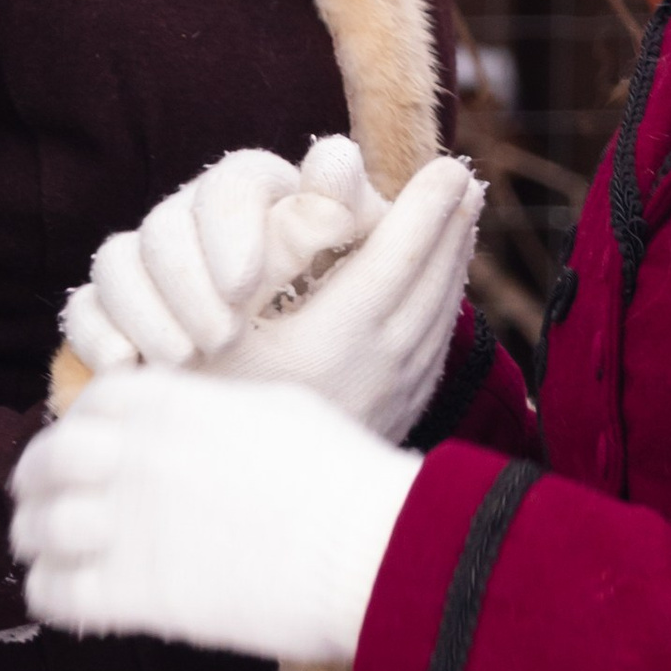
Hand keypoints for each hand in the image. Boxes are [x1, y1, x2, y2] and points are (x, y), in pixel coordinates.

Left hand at [10, 369, 418, 663]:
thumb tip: (198, 424)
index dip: (79, 429)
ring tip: (50, 556)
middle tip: (44, 505)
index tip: (85, 453)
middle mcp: (135, 455)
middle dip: (37, 483)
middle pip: (46, 460)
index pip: (88, 404)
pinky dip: (52, 596)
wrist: (368, 549)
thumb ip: (215, 410)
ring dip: (38, 541)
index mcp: (169, 403)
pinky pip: (56, 595)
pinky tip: (71, 600)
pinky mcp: (134, 594)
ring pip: (38, 528)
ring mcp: (128, 524)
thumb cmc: (342, 477)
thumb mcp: (276, 409)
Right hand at [62, 138, 384, 379]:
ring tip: (185, 359)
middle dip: (187, 282)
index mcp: (261, 195)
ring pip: (117, 259)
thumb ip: (343, 208)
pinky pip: (84, 308)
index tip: (244, 287)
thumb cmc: (340, 310)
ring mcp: (151, 265)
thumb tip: (333, 157)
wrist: (306, 390)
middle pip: (165, 223)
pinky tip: (127, 367)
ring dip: (145, 310)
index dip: (229, 225)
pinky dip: (99, 335)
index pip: (232, 180)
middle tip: (224, 339)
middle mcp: (197, 220)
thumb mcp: (355, 264)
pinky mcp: (117, 311)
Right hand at [209, 156, 484, 439]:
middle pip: (430, 286)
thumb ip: (276, 247)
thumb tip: (331, 176)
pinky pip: (433, 351)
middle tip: (466, 180)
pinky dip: (443, 308)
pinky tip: (443, 286)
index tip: (447, 169)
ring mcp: (390, 400)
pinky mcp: (392, 421)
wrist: (232, 502)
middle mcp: (374, 372)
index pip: (396, 261)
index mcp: (334, 342)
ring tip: (465, 218)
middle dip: (450, 228)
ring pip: (437, 319)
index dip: (424, 211)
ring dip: (454, 264)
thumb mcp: (222, 315)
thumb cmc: (204, 394)